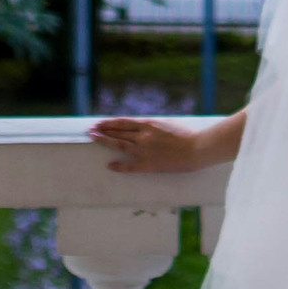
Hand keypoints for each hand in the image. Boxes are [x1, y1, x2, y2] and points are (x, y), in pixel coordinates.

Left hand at [92, 112, 211, 171]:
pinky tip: (110, 165)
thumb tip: (142, 126)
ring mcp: (144, 149)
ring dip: (105, 141)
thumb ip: (153, 126)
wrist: (197, 148)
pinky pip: (130, 166)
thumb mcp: (167, 124)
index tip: (99, 123)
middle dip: (103, 130)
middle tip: (90, 130)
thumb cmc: (187, 135)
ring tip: (94, 139)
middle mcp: (143, 135)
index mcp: (148, 124)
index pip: (123, 122)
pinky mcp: (149, 164)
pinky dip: (119, 165)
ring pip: (120, 144)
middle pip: (118, 132)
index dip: (109, 123)